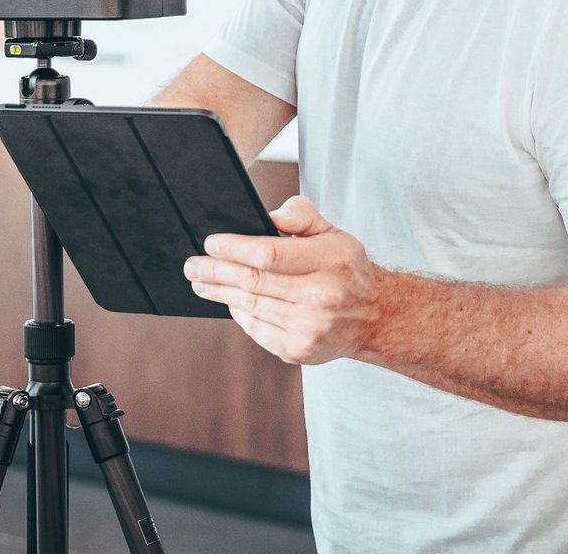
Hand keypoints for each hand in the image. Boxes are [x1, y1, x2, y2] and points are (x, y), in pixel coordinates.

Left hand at [183, 195, 384, 364]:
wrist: (375, 317)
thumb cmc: (347, 269)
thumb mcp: (332, 232)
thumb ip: (300, 216)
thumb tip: (267, 216)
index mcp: (329, 262)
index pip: (268, 254)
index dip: (233, 248)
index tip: (211, 243)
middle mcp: (321, 297)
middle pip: (253, 282)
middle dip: (215, 271)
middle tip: (192, 265)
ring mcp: (310, 328)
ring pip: (251, 307)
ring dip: (220, 293)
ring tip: (201, 282)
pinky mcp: (300, 350)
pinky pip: (257, 330)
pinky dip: (239, 314)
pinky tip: (229, 301)